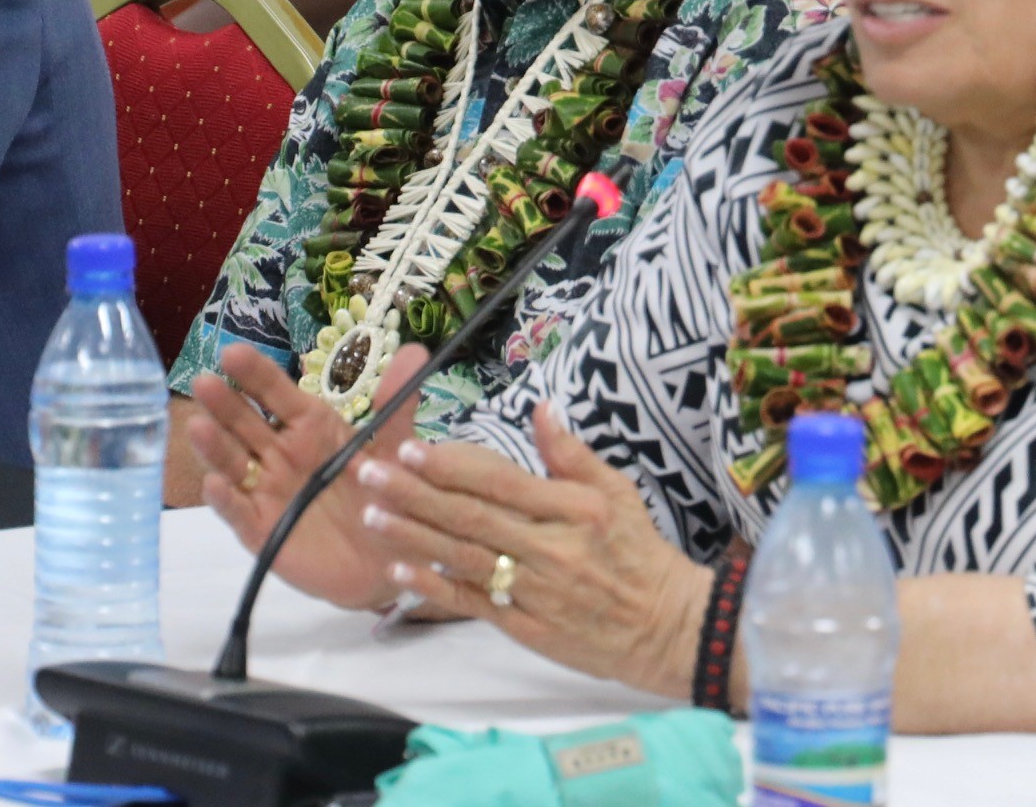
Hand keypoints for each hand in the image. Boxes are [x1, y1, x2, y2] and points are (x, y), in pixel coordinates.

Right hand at [188, 340, 427, 612]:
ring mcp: (267, 492)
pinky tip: (215, 485)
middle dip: (224, 403)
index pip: (277, 394)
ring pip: (233, 464)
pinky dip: (226, 501)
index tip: (234, 352)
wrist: (389, 561)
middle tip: (205, 382)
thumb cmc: (386, 497)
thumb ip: (397, 406)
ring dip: (214, 446)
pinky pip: (239, 514)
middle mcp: (281, 454)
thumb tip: (416, 352)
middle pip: (245, 424)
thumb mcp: (396, 451)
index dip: (256, 374)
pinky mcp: (262, 531)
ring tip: (197, 426)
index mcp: (309, 427)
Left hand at [355, 402, 710, 700]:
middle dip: (414, 494)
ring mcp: (535, 591)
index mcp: (571, 509)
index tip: (410, 448)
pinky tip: (401, 570)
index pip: (498, 482)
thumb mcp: (617, 492)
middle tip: (368, 473)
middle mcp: (550, 548)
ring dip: (413, 536)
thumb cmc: (640, 553)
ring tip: (370, 515)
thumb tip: (540, 407)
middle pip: (471, 517)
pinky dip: (435, 586)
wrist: (666, 629)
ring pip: (464, 558)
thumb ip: (571, 454)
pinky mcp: (526, 628)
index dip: (450, 465)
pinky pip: (473, 603)